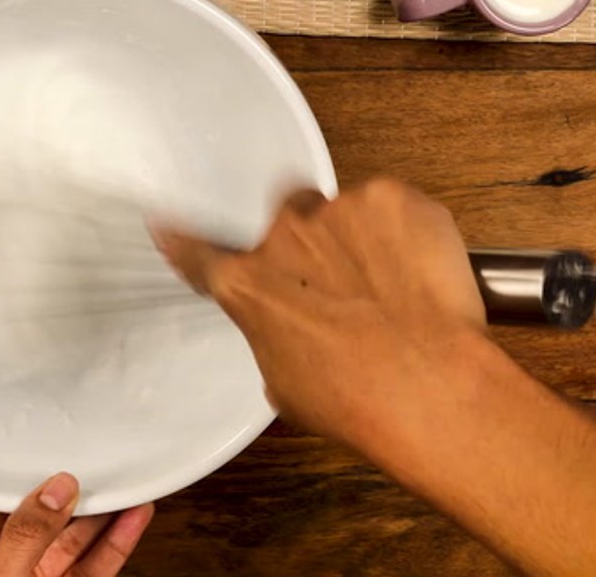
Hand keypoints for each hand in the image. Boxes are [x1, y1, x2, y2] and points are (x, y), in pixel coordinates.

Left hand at [0, 472, 154, 576]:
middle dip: (38, 472)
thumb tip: (54, 490)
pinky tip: (134, 513)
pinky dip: (112, 543)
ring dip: (88, 504)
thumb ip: (23, 542)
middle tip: (62, 427)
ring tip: (114, 461)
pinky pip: (87, 569)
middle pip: (6, 505)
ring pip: (57, 536)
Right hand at [152, 178, 486, 448]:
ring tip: (394, 288)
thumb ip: (273, 334)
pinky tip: (420, 274)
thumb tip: (292, 329)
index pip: (199, 252)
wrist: (425, 382)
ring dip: (366, 240)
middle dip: (311, 238)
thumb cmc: (355, 396)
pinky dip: (409, 232)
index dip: (183, 238)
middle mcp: (284, 236)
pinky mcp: (392, 199)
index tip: (170, 224)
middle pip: (287, 216)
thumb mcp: (284, 384)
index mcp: (246, 285)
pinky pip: (396, 206)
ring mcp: (338, 211)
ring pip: (347, 211)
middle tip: (344, 279)